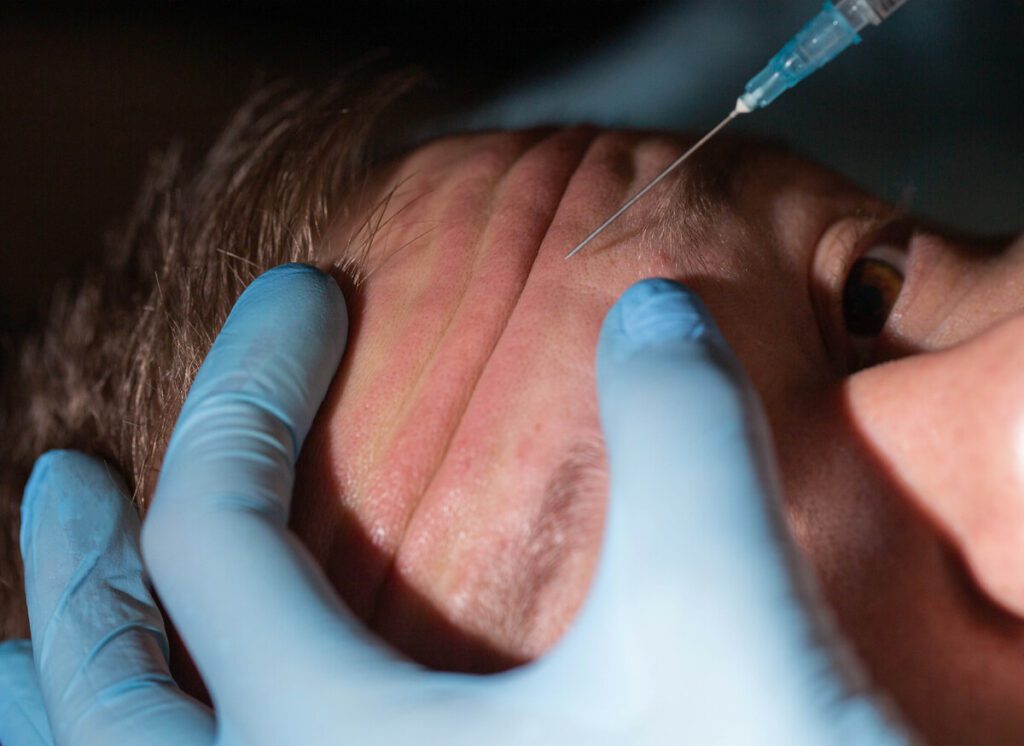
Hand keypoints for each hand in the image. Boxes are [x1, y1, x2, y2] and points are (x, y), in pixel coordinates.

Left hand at [0, 269, 908, 743]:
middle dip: (79, 561)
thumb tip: (651, 309)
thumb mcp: (728, 632)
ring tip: (22, 656)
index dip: (246, 384)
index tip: (304, 297)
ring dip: (60, 711)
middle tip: (63, 476)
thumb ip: (684, 446)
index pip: (210, 531)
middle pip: (99, 688)